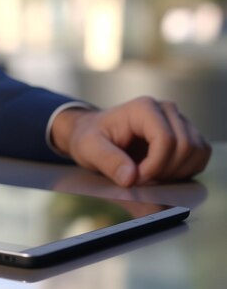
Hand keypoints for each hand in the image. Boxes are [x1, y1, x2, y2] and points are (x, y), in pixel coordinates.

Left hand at [51, 96, 211, 186]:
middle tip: (141, 179)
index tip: (136, 178)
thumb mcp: (89, 149)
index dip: (155, 166)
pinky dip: (185, 170)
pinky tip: (162, 173)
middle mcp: (166, 110)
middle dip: (165, 171)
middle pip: (185, 146)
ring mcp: (178, 121)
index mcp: (143, 108)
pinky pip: (200, 156)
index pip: (166, 140)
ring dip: (176, 172)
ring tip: (150, 175)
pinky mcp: (185, 134)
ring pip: (197, 151)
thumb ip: (108, 162)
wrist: (91, 133)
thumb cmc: (89, 137)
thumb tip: (131, 178)